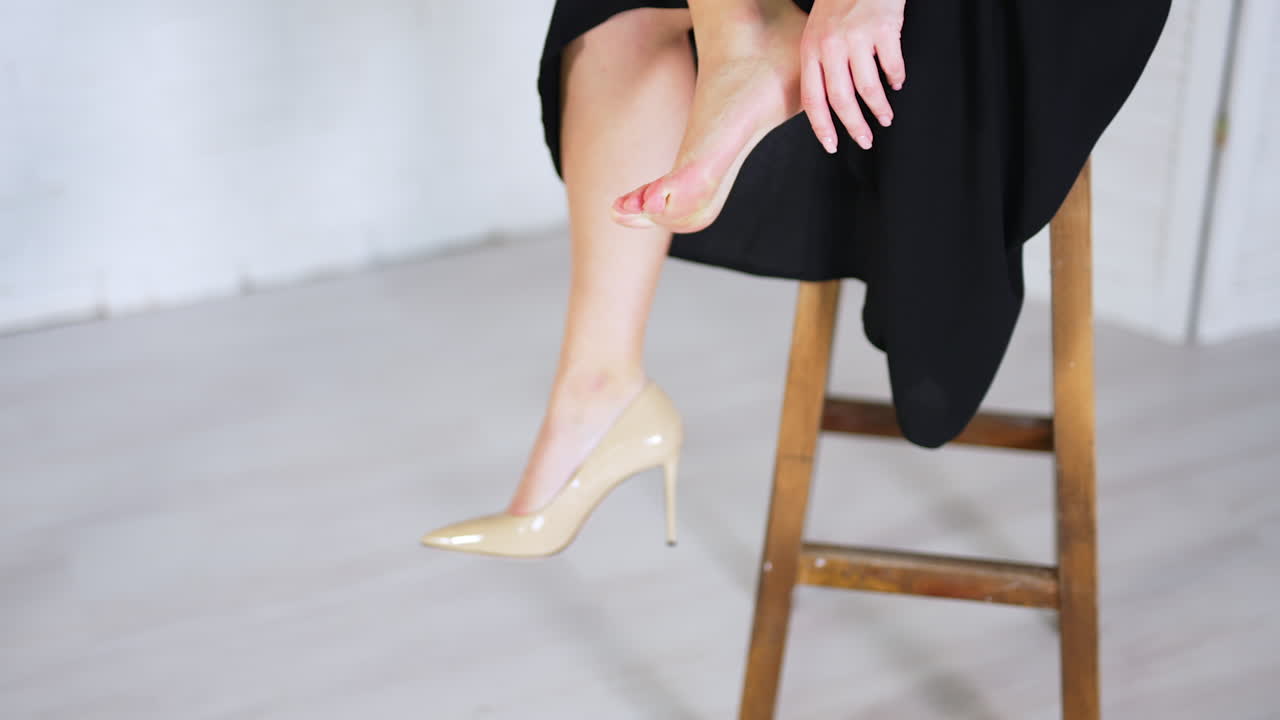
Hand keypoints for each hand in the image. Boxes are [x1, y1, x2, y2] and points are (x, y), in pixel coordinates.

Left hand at [800, 0, 906, 152]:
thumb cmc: (838, 2)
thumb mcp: (817, 32)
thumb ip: (821, 64)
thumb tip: (831, 104)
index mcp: (811, 49)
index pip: (812, 98)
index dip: (822, 127)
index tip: (832, 145)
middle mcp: (831, 45)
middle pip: (841, 99)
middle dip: (854, 126)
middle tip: (865, 140)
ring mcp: (857, 37)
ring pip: (868, 87)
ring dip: (879, 108)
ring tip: (885, 118)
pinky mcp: (883, 28)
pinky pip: (892, 65)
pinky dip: (896, 79)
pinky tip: (897, 83)